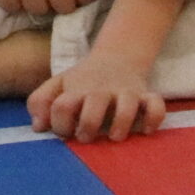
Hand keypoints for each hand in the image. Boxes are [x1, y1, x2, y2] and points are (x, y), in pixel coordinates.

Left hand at [29, 51, 167, 141]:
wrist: (116, 57)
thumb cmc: (83, 81)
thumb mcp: (58, 85)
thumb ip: (40, 102)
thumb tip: (38, 127)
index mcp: (76, 89)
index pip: (62, 105)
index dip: (59, 124)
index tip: (65, 132)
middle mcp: (101, 90)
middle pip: (93, 106)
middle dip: (89, 126)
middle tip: (86, 137)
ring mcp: (125, 92)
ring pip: (127, 106)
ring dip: (121, 124)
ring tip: (113, 136)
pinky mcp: (146, 95)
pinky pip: (156, 106)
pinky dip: (153, 118)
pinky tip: (144, 130)